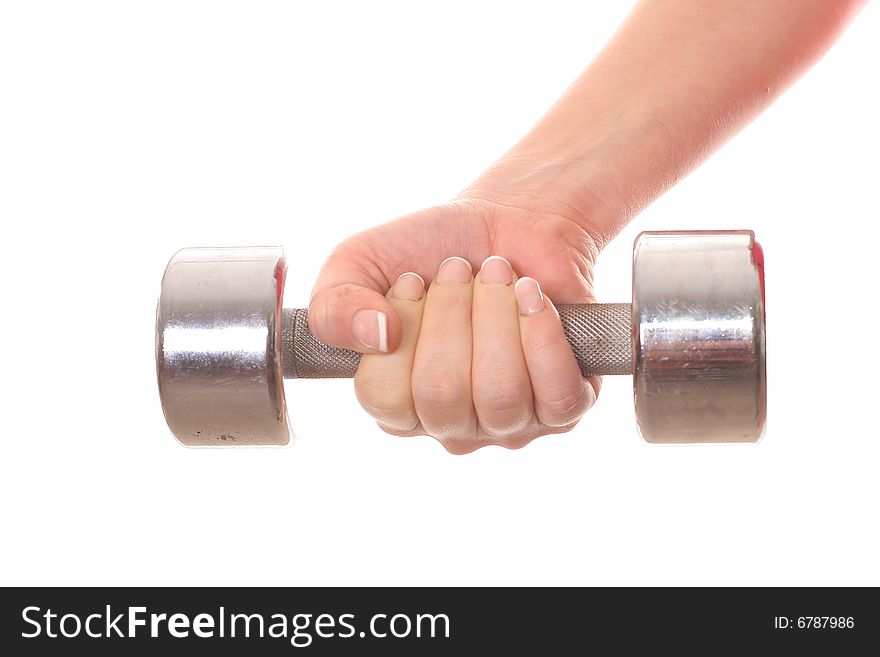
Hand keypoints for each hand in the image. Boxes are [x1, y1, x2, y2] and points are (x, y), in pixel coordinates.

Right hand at [309, 198, 601, 452]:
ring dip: (497, 315)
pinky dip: (543, 334)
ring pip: (500, 395)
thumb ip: (334, 304)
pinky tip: (531, 294)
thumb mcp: (359, 262)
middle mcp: (451, 425)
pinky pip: (557, 395)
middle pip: (443, 396)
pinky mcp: (563, 406)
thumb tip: (374, 336)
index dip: (402, 328)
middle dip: (452, 313)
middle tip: (459, 269)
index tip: (414, 280)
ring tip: (497, 274)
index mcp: (396, 405)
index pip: (385, 399)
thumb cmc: (431, 249)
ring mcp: (509, 423)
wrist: (509, 219)